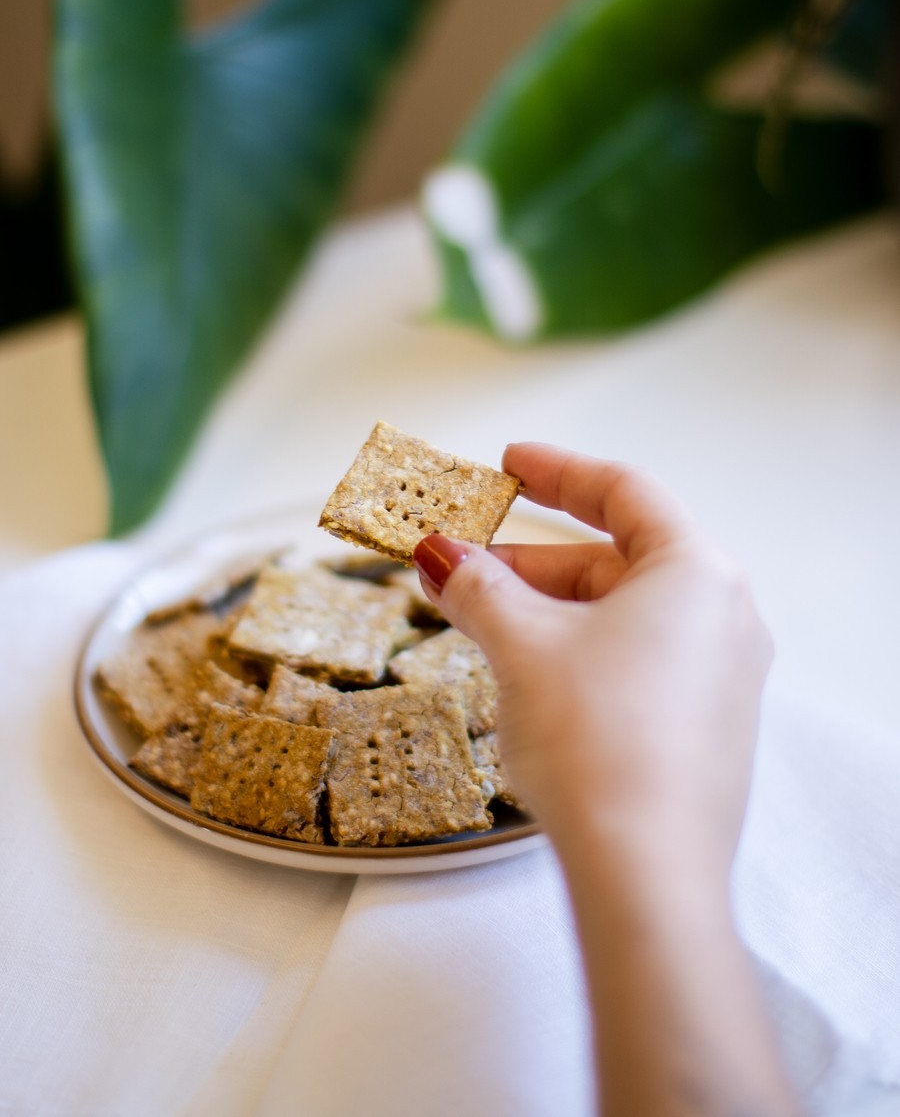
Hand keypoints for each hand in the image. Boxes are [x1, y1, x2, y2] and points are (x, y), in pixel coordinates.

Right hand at [414, 442, 772, 880]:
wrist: (644, 872)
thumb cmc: (598, 741)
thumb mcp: (522, 645)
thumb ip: (478, 588)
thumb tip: (439, 554)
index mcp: (697, 572)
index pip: (625, 493)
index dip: (558, 472)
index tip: (508, 465)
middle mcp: (723, 615)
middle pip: (617, 559)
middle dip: (531, 560)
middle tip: (462, 563)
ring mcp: (719, 676)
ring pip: (621, 615)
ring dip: (546, 610)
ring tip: (477, 620)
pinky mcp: (702, 728)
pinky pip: (634, 662)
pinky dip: (577, 652)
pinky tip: (524, 673)